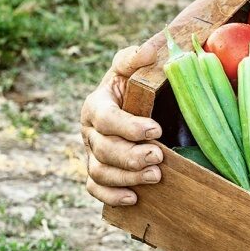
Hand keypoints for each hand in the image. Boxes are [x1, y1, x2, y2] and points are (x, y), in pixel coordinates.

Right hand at [80, 44, 163, 205]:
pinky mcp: (99, 173)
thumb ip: (135, 58)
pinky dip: (112, 196)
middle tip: (159, 157)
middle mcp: (90, 132)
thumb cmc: (135, 86)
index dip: (129, 127)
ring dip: (127, 177)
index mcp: (96, 106)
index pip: (106, 119)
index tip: (156, 130)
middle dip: (131, 156)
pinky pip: (96, 189)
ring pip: (100, 172)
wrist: (136, 106)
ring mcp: (92, 154)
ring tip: (155, 176)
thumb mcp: (132, 68)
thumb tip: (147, 51)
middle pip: (103, 150)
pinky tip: (134, 198)